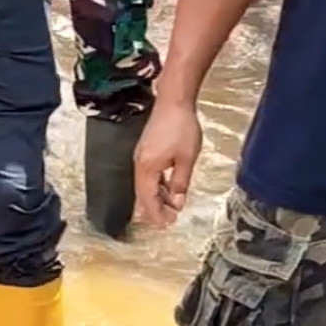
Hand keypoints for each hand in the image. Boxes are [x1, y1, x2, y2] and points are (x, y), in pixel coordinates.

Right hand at [135, 97, 201, 226]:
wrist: (173, 102)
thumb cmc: (181, 128)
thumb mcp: (186, 159)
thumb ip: (180, 183)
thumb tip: (177, 203)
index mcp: (147, 168)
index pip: (148, 199)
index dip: (157, 214)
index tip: (168, 224)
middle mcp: (139, 164)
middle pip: (143, 194)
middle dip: (155, 209)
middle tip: (171, 219)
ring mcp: (140, 156)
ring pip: (144, 185)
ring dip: (157, 197)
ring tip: (173, 205)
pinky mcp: (145, 150)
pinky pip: (147, 175)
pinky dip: (156, 185)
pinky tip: (167, 187)